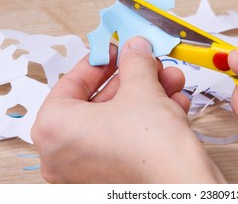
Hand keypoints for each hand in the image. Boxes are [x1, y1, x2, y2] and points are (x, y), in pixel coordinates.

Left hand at [31, 37, 224, 182]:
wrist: (183, 188)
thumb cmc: (151, 149)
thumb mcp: (142, 89)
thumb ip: (134, 62)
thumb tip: (135, 49)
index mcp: (54, 129)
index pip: (70, 83)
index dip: (99, 61)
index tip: (116, 51)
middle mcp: (65, 153)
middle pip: (100, 101)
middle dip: (133, 78)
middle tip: (148, 63)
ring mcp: (88, 168)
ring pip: (118, 118)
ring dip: (148, 94)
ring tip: (170, 80)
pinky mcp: (113, 176)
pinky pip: (127, 137)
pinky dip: (150, 117)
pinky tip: (174, 103)